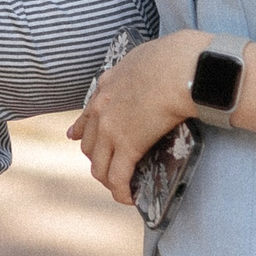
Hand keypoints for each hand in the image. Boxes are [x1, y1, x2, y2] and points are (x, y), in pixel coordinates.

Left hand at [67, 30, 205, 205]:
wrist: (180, 68)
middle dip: (97, 159)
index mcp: (107, 85)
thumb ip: (141, 67)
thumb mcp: (145, 56)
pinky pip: (118, 177)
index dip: (81, 129)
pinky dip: (121, 191)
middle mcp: (101, 108)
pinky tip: (129, 198)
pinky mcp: (127, 146)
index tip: (74, 136)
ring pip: (99, 164)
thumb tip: (156, 67)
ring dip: (108, 179)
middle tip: (108, 169)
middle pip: (89, 143)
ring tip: (120, 188)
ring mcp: (110, 129)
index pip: (87, 112)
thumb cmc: (175, 58)